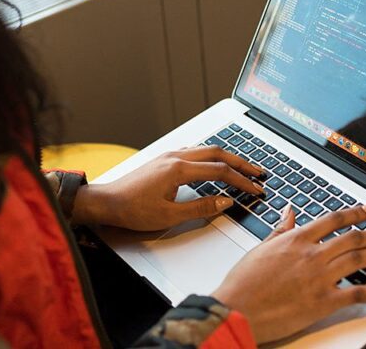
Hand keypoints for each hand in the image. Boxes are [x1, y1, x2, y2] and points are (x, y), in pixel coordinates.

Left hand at [72, 145, 266, 230]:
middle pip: (216, 153)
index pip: (219, 171)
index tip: (256, 188)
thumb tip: (225, 201)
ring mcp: (168, 155)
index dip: (241, 180)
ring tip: (241, 167)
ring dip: (225, 157)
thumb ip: (201, 207)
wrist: (107, 202)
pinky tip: (213, 162)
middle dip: (240, 162)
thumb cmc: (133, 209)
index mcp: (179, 169)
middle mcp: (175, 157)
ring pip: (205, 149)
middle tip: (258, 172)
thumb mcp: (170, 215)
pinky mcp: (163, 159)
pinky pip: (193, 151)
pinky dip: (210, 156)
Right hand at [212, 204, 365, 344]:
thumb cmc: (245, 280)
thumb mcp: (261, 248)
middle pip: (352, 239)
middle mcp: (311, 254)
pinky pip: (359, 294)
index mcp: (295, 239)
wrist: (239, 307)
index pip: (333, 220)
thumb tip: (290, 212)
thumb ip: (280, 230)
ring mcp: (319, 277)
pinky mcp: (324, 301)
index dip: (355, 213)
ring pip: (359, 260)